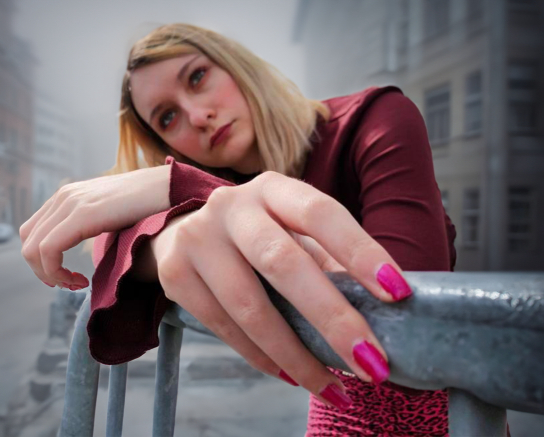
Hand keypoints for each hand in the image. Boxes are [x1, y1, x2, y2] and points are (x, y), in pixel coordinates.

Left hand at [20, 165, 170, 288]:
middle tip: (72, 284)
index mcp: (67, 196)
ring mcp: (70, 203)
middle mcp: (63, 196)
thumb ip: (91, 223)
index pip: (33, 233)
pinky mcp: (82, 213)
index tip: (69, 276)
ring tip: (77, 284)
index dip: (42, 262)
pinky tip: (81, 281)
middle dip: (44, 272)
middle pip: (28, 242)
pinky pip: (49, 249)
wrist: (168, 187)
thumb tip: (87, 249)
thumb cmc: (148, 205)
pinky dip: (56, 272)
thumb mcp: (110, 214)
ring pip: (33, 249)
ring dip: (50, 275)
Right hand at [148, 171, 411, 408]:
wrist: (181, 230)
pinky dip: (261, 357)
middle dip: (333, 318)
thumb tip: (381, 311)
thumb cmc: (256, 235)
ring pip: (249, 305)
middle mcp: (232, 207)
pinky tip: (290, 374)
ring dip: (296, 354)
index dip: (360, 251)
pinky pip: (223, 326)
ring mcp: (197, 238)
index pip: (321, 213)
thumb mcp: (290, 231)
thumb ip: (326, 259)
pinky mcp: (175, 273)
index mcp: (273, 189)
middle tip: (372, 364)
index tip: (399, 294)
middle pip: (283, 262)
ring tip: (333, 387)